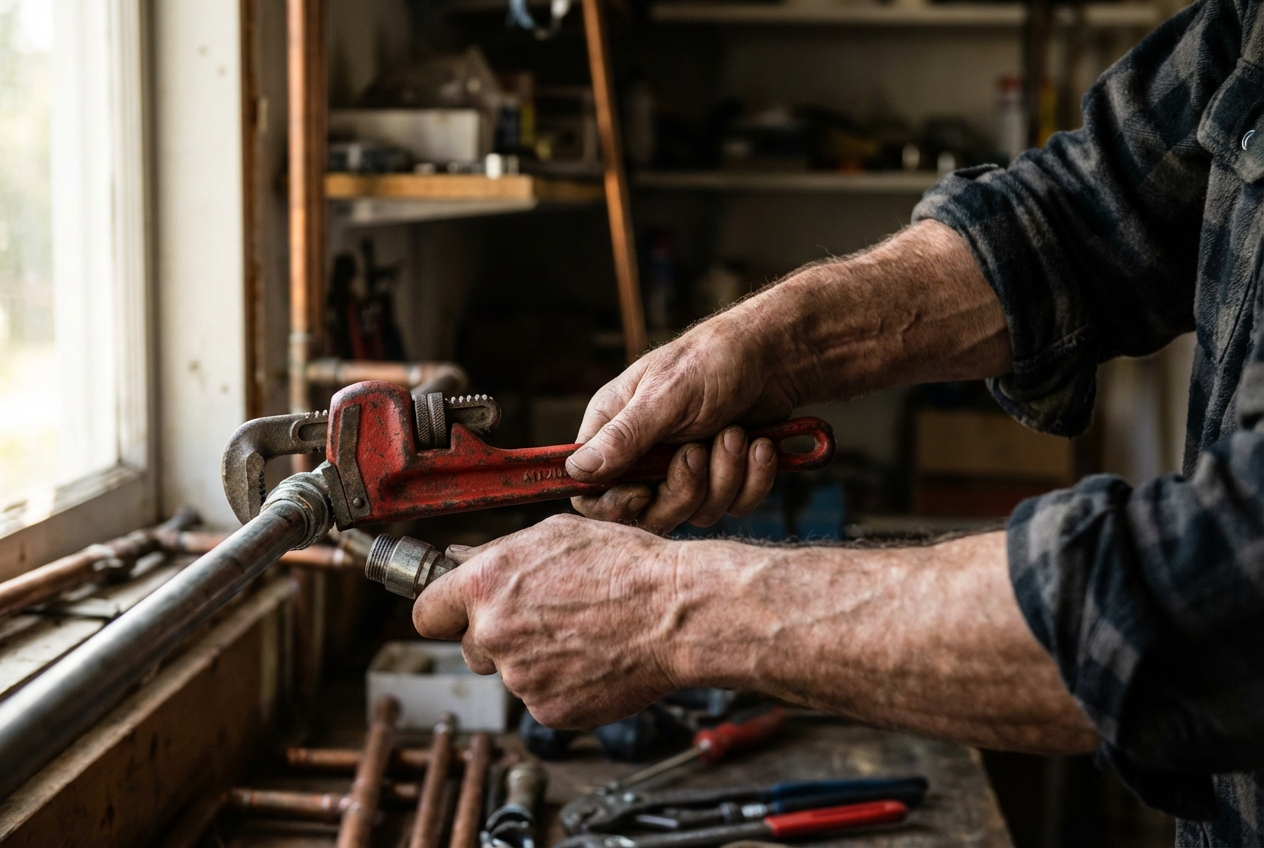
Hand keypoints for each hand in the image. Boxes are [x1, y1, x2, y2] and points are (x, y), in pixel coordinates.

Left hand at [412, 514, 685, 727]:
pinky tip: (593, 658)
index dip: (445, 612)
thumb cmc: (625, 565)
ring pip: (511, 674)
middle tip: (544, 619)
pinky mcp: (549, 711)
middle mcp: (495, 633)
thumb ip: (499, 554)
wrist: (676, 612)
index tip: (456, 614)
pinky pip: (541, 699)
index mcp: (487, 585)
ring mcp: (521, 679)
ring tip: (581, 634)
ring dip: (534, 660)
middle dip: (497, 637)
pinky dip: (562, 685)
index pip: (427, 613)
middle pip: (471, 648)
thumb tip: (460, 562)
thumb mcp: (555, 535)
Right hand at [569, 310, 799, 532]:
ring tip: (736, 433)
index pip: (589, 491)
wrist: (776, 358)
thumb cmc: (713, 361)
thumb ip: (624, 436)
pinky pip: (733, 507)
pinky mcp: (722, 479)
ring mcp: (684, 470)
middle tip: (699, 450)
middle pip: (646, 513)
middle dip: (682, 489)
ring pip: (695, 513)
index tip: (642, 494)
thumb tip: (575, 471)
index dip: (612, 505)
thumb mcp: (666, 396)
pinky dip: (752, 479)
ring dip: (724, 476)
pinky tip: (759, 445)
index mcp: (614, 429)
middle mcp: (644, 455)